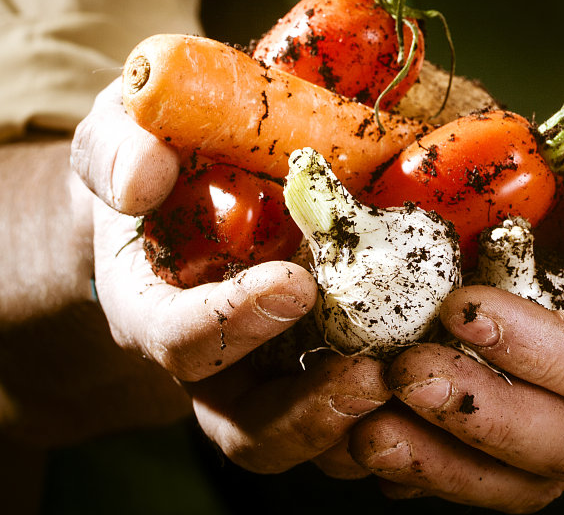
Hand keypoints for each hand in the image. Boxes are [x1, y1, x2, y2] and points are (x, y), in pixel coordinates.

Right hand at [70, 79, 390, 470]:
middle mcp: (206, 357)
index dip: (233, 323)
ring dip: (361, 422)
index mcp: (150, 303)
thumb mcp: (118, 129)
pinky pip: (349, 414)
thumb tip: (143, 181)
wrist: (174, 172)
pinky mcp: (313, 359)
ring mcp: (264, 367)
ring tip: (414, 383)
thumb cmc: (149, 147)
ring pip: (306, 433)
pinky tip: (444, 376)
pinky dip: (394, 411)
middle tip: (373, 377)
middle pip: (247, 424)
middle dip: (310, 411)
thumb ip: (120, 148)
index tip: (295, 284)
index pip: (179, 341)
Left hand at [345, 52, 563, 509]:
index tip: (461, 306)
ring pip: (529, 472)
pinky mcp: (542, 389)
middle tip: (399, 371)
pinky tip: (364, 437)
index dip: (541, 353)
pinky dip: (433, 459)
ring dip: (446, 462)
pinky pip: (493, 456)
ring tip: (367, 428)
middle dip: (481, 417)